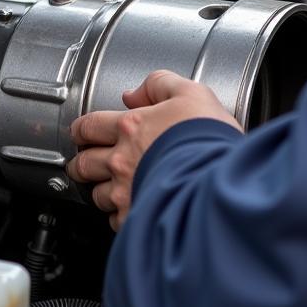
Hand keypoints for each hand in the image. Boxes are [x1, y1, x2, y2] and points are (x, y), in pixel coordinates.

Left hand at [67, 70, 241, 230]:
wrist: (225, 181)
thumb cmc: (211, 141)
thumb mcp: (191, 93)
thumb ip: (160, 85)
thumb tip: (133, 94)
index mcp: (131, 128)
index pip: (89, 126)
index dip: (82, 129)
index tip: (82, 133)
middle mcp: (122, 161)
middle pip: (83, 163)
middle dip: (81, 162)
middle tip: (85, 162)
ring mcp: (126, 192)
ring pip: (97, 194)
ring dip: (102, 191)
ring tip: (112, 188)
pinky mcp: (137, 219)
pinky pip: (116, 221)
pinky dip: (122, 216)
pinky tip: (134, 209)